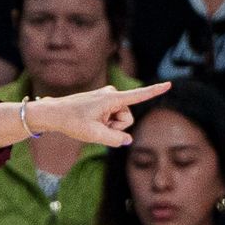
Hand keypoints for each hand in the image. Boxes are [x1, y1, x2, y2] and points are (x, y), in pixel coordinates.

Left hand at [0, 81, 170, 149]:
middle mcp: (112, 94)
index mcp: (112, 98)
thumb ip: (114, 140)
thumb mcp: (94, 135)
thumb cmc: (72, 122)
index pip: (139, 96)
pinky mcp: (103, 101)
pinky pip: (111, 116)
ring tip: (92, 124)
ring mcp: (107, 97)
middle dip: (116, 127)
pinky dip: (103, 123)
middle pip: (127, 118)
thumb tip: (128, 140)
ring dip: (108, 126)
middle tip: (97, 128)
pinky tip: (90, 121)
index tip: (170, 84)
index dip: (155, 91)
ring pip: (119, 119)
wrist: (54, 114)